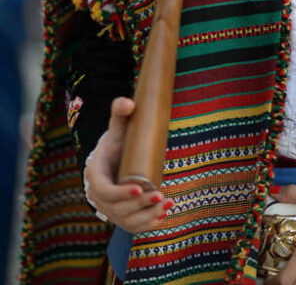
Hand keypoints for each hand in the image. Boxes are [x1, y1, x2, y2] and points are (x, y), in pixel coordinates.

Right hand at [84, 96, 172, 232]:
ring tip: (167, 204)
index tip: (140, 188)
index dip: (121, 193)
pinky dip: (146, 225)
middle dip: (140, 206)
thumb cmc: (116, 143)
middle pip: (117, 209)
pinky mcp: (120, 216)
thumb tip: (129, 102)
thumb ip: (119, 113)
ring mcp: (109, 209)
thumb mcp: (117, 128)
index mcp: (95, 176)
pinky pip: (131, 226)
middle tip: (160, 195)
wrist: (113, 159)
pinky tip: (162, 217)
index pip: (105, 191)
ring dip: (147, 217)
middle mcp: (98, 198)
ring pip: (126, 221)